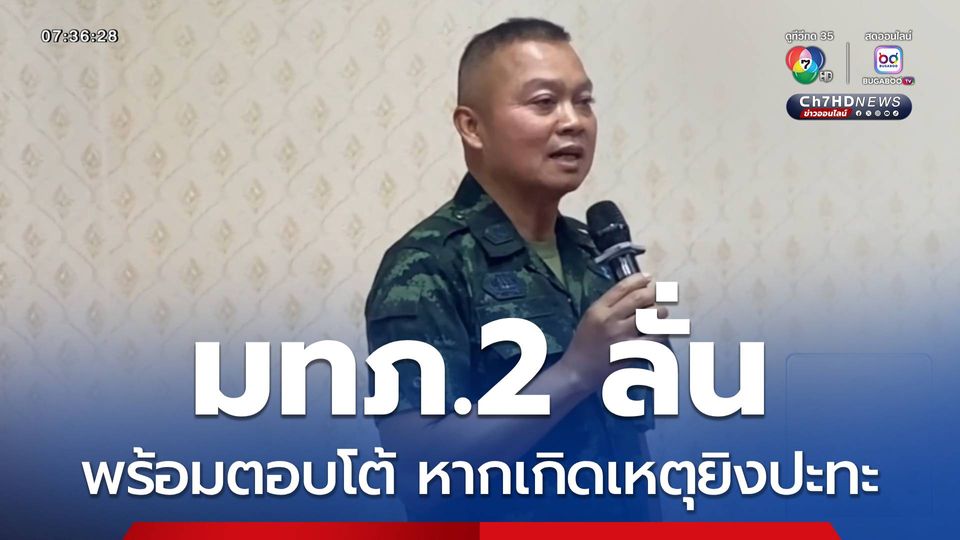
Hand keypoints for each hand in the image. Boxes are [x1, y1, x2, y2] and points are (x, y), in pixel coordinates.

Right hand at [560, 273, 667, 392]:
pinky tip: (661, 332)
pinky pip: (654, 338)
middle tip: (661, 294)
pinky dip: (661, 333)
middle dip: (655, 293)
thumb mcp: (591, 317)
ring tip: (662, 313)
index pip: (622, 287)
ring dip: (660, 313)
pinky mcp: (631, 353)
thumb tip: (636, 291)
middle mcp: (610, 320)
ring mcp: (622, 337)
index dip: (639, 279)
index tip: (649, 278)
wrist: (578, 370)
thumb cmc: (585, 343)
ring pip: (651, 317)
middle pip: (639, 299)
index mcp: (598, 310)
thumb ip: (609, 305)